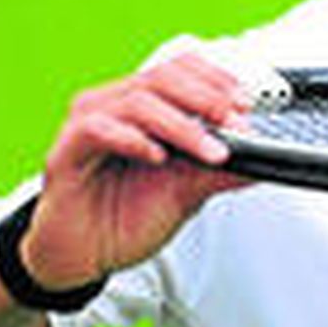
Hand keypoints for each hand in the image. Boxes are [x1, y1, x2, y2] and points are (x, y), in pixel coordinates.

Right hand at [18, 54, 252, 289]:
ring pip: (139, 100)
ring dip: (182, 125)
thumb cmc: (125, 217)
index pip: (182, 69)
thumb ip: (220, 170)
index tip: (246, 104)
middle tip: (235, 124)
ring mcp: (89, 124)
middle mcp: (116, 106)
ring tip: (209, 151)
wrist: (83, 257)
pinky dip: (134, 139)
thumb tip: (261, 159)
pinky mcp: (66, 150)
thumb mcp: (186, 191)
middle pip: (164, 77)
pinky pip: (98, 128)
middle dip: (208, 98)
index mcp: (145, 106)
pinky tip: (156, 156)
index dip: (217, 80)